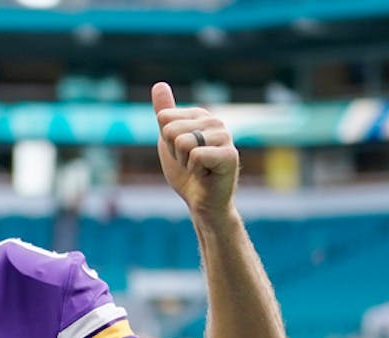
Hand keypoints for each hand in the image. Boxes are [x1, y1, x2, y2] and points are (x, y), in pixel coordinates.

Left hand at [151, 82, 237, 218]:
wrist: (201, 202)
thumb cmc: (187, 173)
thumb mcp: (168, 140)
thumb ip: (165, 112)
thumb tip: (159, 84)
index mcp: (201, 115)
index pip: (164, 118)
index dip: (166, 141)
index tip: (181, 152)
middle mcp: (215, 121)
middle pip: (171, 129)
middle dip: (175, 153)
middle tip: (190, 163)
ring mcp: (225, 137)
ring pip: (183, 142)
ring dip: (184, 162)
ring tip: (199, 168)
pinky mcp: (230, 155)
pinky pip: (195, 156)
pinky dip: (195, 170)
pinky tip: (207, 174)